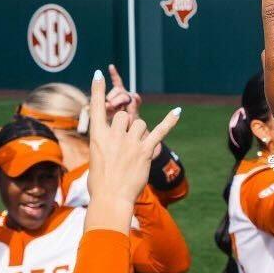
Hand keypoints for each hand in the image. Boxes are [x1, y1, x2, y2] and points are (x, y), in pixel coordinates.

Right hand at [85, 70, 182, 227]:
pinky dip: (169, 122)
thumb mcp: (96, 159)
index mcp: (96, 136)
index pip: (96, 107)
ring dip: (140, 133)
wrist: (111, 199)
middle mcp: (113, 135)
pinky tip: (177, 111)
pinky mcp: (145, 151)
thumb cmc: (100, 184)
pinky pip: (159, 132)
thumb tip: (116, 141)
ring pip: (140, 124)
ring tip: (135, 151)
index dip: (97, 90)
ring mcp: (130, 142)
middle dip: (127, 125)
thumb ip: (105, 144)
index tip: (98, 74)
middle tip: (125, 144)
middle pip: (124, 115)